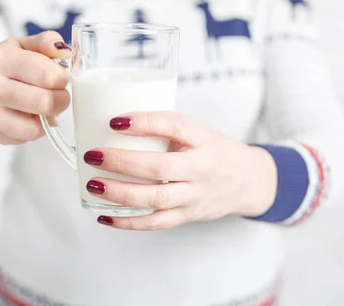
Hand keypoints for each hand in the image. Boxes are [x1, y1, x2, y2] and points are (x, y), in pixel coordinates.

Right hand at [0, 31, 70, 147]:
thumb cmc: (4, 70)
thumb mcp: (22, 47)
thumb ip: (46, 43)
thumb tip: (66, 51)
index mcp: (2, 59)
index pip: (47, 74)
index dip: (62, 78)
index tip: (60, 77)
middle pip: (44, 102)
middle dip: (61, 100)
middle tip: (58, 95)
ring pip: (36, 126)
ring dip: (48, 118)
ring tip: (43, 107)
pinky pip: (26, 137)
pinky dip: (35, 129)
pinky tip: (29, 118)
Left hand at [84, 112, 277, 229]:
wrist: (249, 182)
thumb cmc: (215, 151)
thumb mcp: (199, 132)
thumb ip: (166, 129)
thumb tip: (115, 124)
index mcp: (204, 139)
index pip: (176, 125)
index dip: (144, 122)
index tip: (115, 121)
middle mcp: (202, 168)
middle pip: (160, 167)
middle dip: (122, 162)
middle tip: (93, 155)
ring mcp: (195, 196)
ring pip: (155, 199)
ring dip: (120, 193)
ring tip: (94, 185)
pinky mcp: (188, 216)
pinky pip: (156, 223)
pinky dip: (128, 221)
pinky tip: (104, 215)